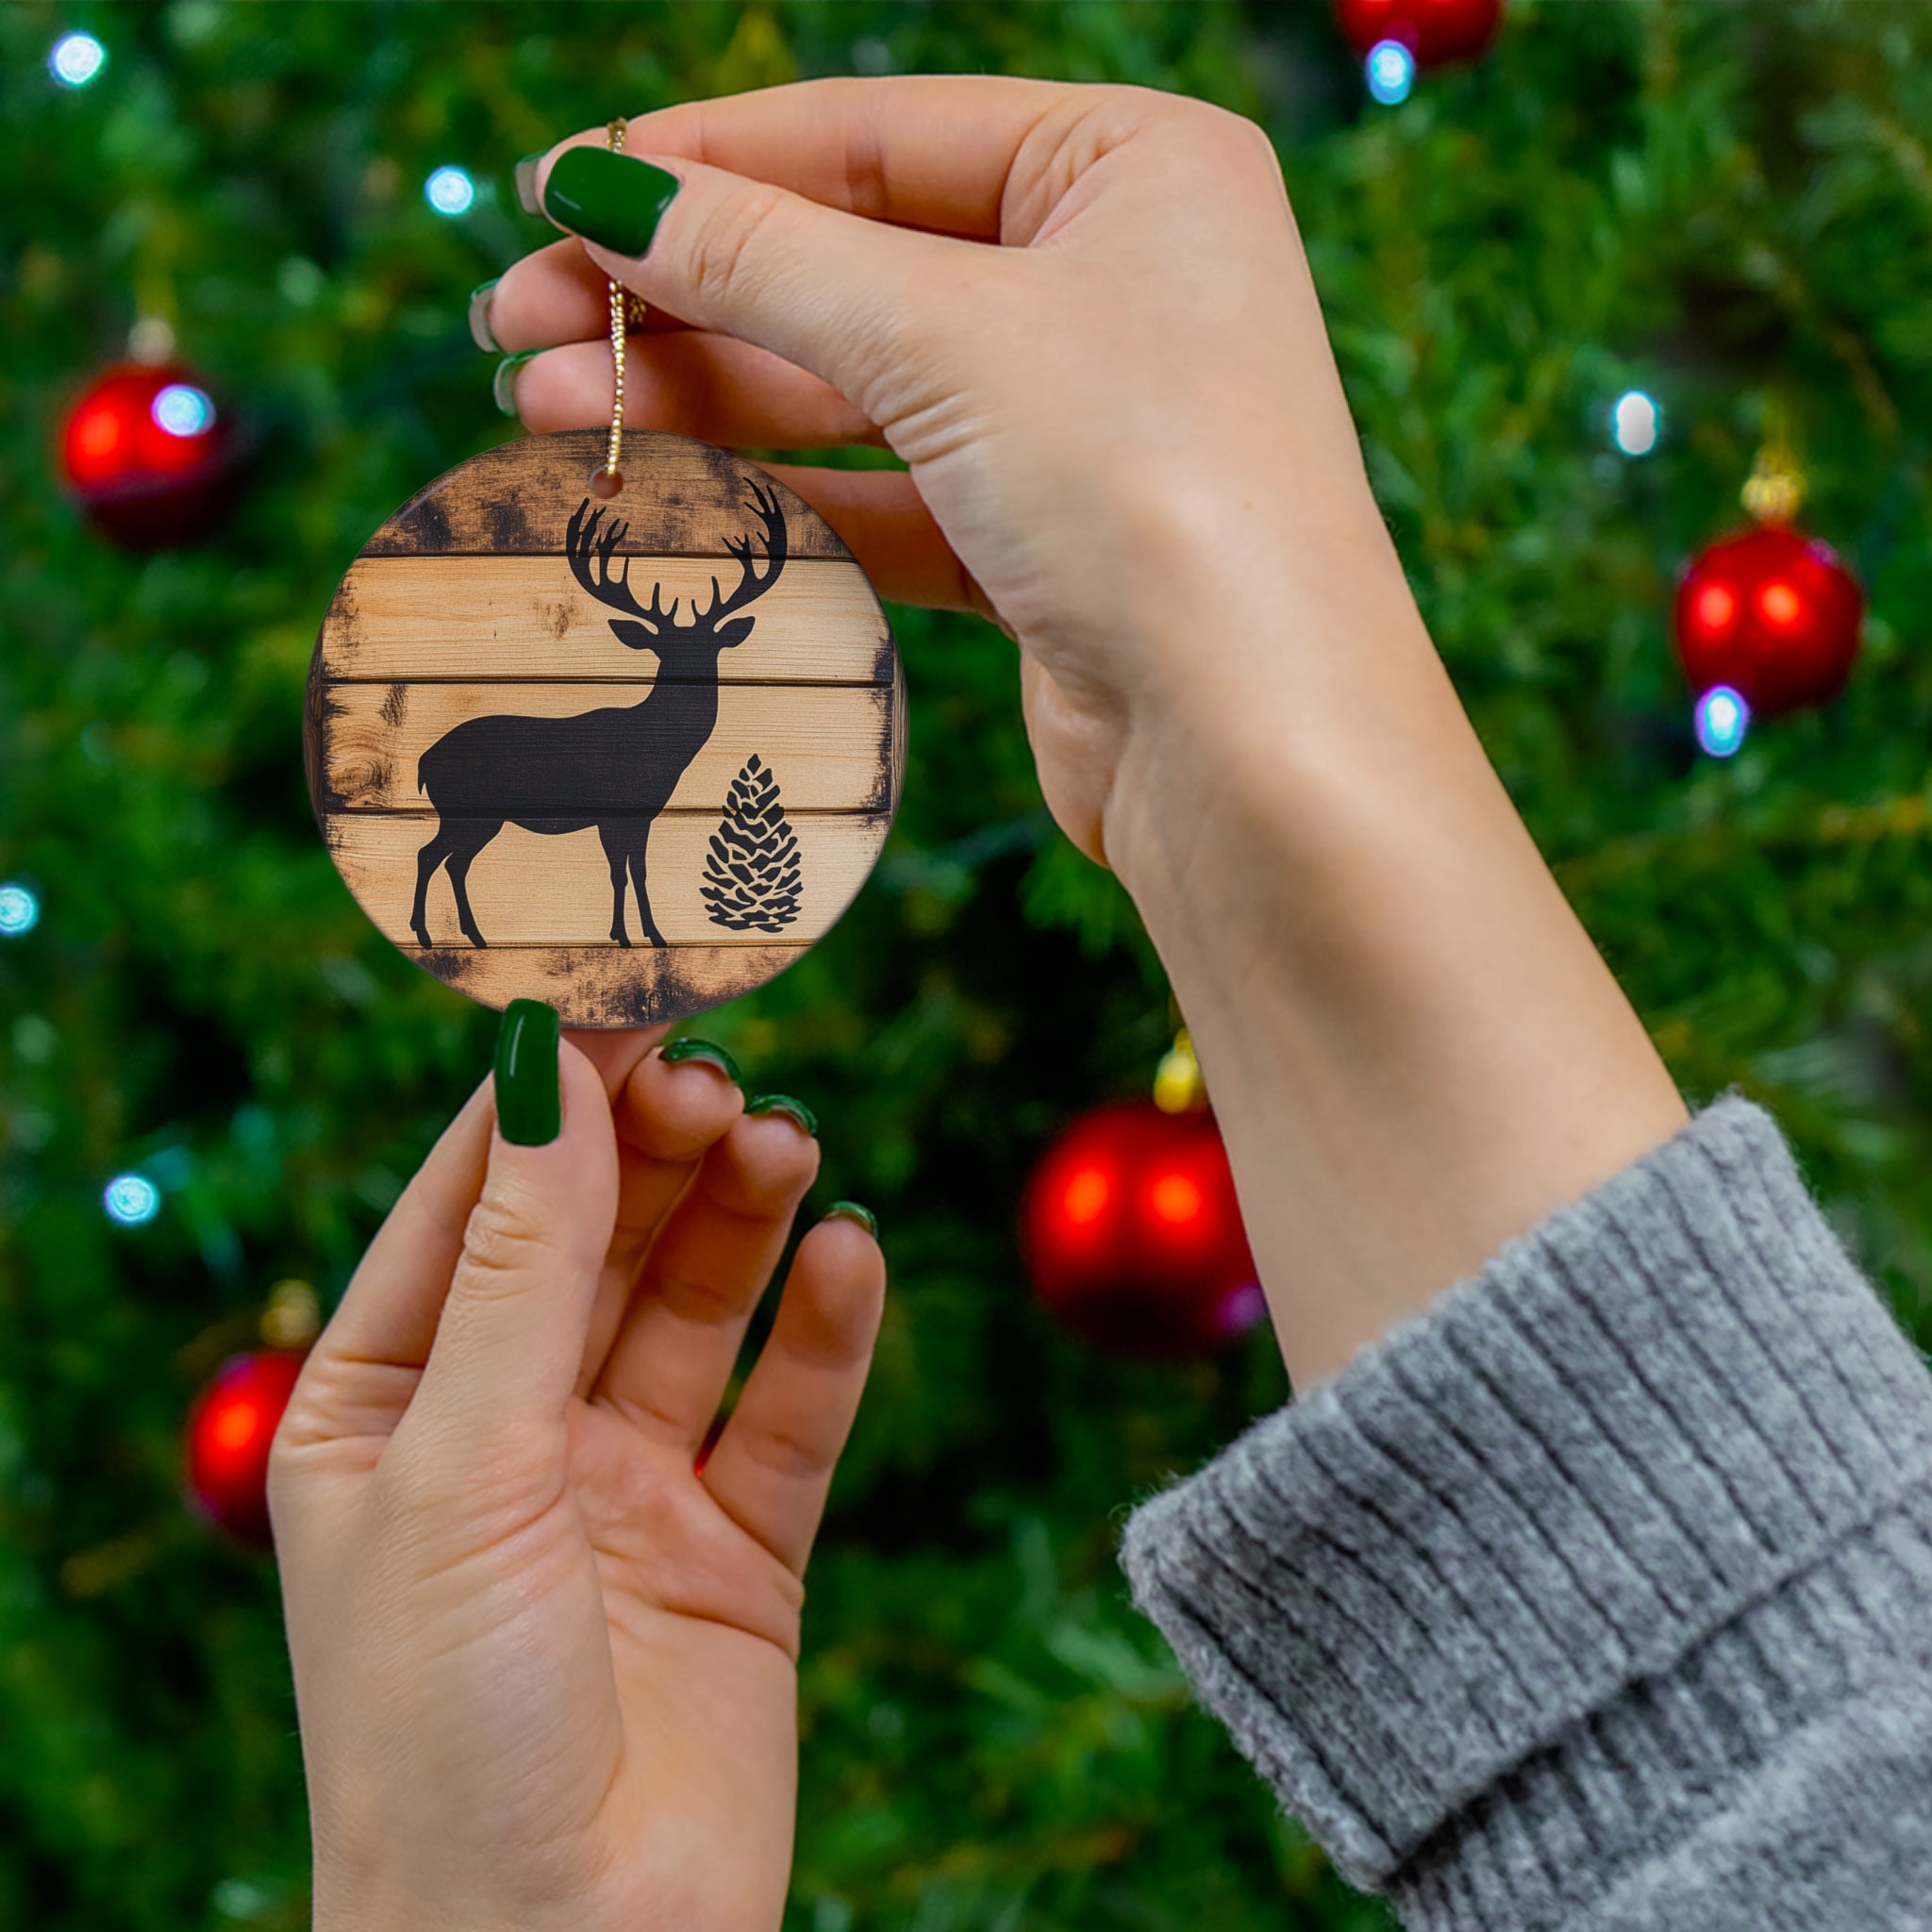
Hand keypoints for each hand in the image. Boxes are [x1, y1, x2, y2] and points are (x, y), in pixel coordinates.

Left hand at [270, 1025, 883, 1931]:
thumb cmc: (443, 1729)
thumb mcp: (462, 1466)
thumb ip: (523, 1265)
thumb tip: (551, 1069)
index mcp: (386, 1407)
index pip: (470, 1204)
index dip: (546, 1099)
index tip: (622, 996)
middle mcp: (507, 1433)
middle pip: (597, 1240)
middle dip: (656, 1153)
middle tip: (721, 1080)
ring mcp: (627, 1488)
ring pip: (697, 1307)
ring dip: (743, 1219)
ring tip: (788, 1146)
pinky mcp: (738, 1549)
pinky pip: (790, 1411)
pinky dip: (825, 1330)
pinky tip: (850, 1257)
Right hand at [486, 76, 1375, 870]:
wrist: (1255, 748)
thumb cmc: (1150, 492)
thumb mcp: (943, 335)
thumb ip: (763, 258)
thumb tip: (601, 188)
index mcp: (1132, 166)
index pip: (875, 134)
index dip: (704, 161)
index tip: (554, 189)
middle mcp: (1115, 281)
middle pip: (850, 263)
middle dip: (678, 296)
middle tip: (513, 323)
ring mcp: (1080, 421)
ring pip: (854, 388)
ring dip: (702, 400)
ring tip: (545, 413)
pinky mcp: (1045, 547)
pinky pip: (884, 496)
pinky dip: (776, 496)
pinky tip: (658, 493)